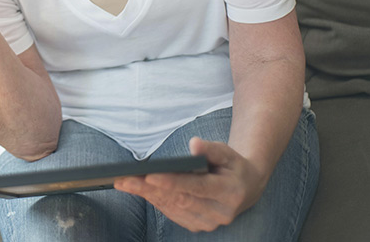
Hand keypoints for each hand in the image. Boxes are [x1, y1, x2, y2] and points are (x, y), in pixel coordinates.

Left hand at [114, 138, 266, 232]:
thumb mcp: (226, 151)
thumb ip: (210, 148)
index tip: (150, 176)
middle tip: (124, 179)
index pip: (196, 187)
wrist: (246, 187)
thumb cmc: (231, 165)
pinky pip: (173, 214)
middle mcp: (220, 212)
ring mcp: (210, 222)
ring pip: (173, 208)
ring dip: (147, 195)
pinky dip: (155, 201)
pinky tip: (139, 190)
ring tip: (125, 183)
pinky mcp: (199, 226)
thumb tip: (193, 144)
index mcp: (229, 192)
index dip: (172, 182)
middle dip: (150, 189)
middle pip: (179, 199)